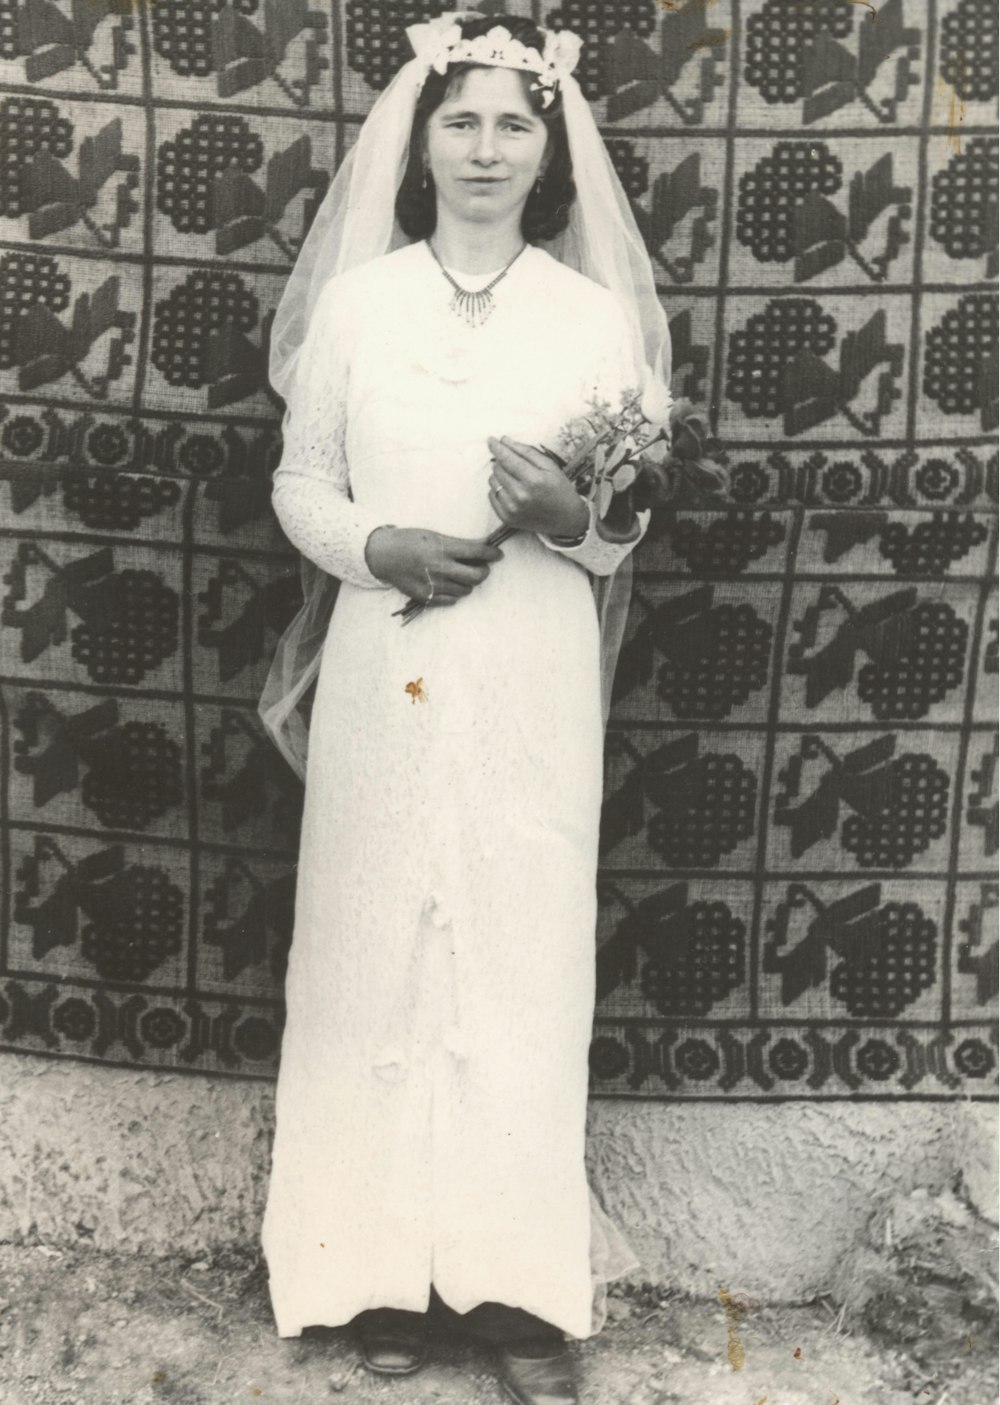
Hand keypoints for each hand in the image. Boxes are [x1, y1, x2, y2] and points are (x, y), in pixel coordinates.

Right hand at [364, 526, 502, 604]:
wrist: (383, 555)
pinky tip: (449, 584)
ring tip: (461, 575)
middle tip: (482, 567)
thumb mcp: (434, 535)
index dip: (492, 554)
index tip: (498, 555)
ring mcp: (433, 584)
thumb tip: (482, 551)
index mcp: (442, 548)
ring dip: (469, 583)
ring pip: (466, 590)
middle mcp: (439, 567)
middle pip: (477, 576)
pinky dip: (455, 592)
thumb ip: (456, 544)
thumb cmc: (410, 540)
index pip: (477, 552)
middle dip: (484, 571)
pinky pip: (452, 600)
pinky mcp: (426, 597)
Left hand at [487, 436, 590, 538]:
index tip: (491, 440)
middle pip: (498, 469)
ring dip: (499, 475)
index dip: (497, 448)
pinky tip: (511, 491)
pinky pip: (491, 496)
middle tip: (513, 463)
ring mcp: (512, 509)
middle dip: (502, 461)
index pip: (507, 459)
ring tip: (514, 478)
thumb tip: (504, 441)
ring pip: (493, 482)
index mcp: (534, 480)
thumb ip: (527, 452)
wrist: (566, 519)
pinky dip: (498, 490)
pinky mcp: (507, 518)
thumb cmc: (560, 489)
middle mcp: (521, 496)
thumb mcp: (550, 466)